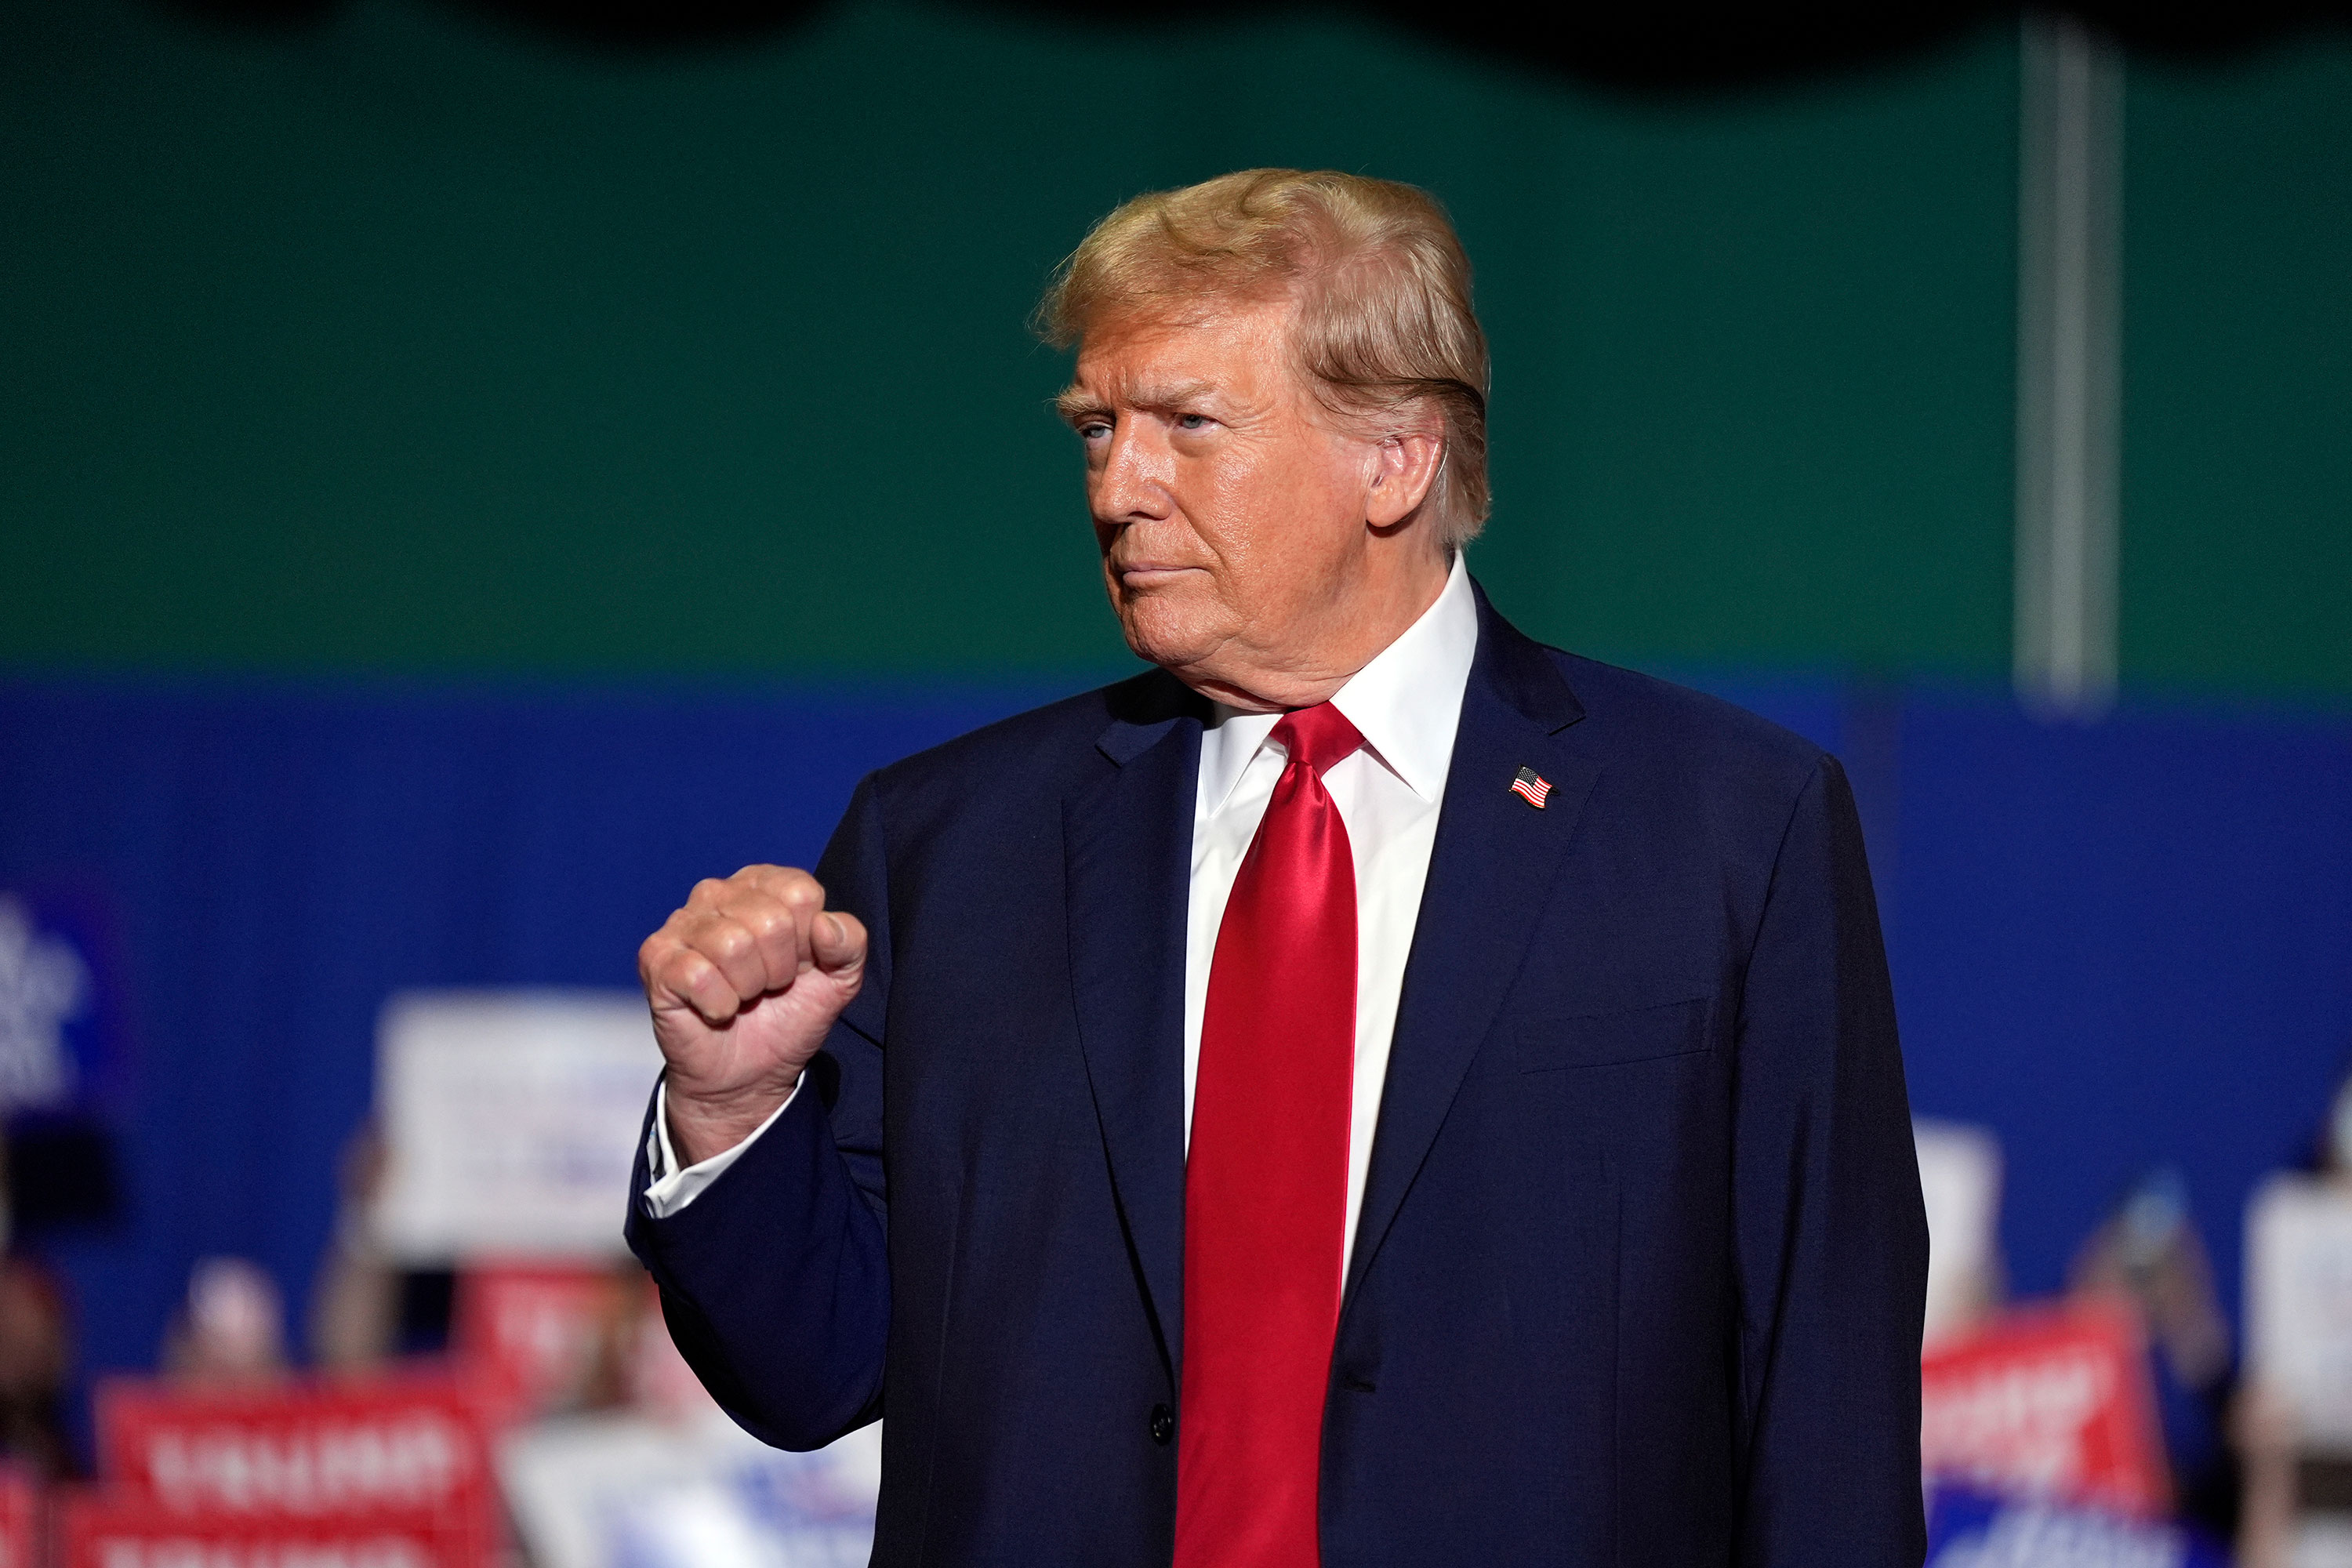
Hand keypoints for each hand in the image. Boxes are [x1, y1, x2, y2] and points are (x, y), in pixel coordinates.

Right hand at [638, 865, 867, 1165]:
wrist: (749, 1074)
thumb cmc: (788, 1015)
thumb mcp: (839, 979)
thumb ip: (851, 942)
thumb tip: (825, 923)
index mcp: (763, 884)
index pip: (801, 893)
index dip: (808, 943)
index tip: (798, 965)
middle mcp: (718, 893)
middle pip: (771, 921)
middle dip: (779, 970)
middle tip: (767, 987)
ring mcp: (681, 923)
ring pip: (734, 946)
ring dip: (748, 989)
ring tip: (742, 997)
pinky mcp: (656, 959)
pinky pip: (699, 975)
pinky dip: (718, 1005)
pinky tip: (715, 1009)